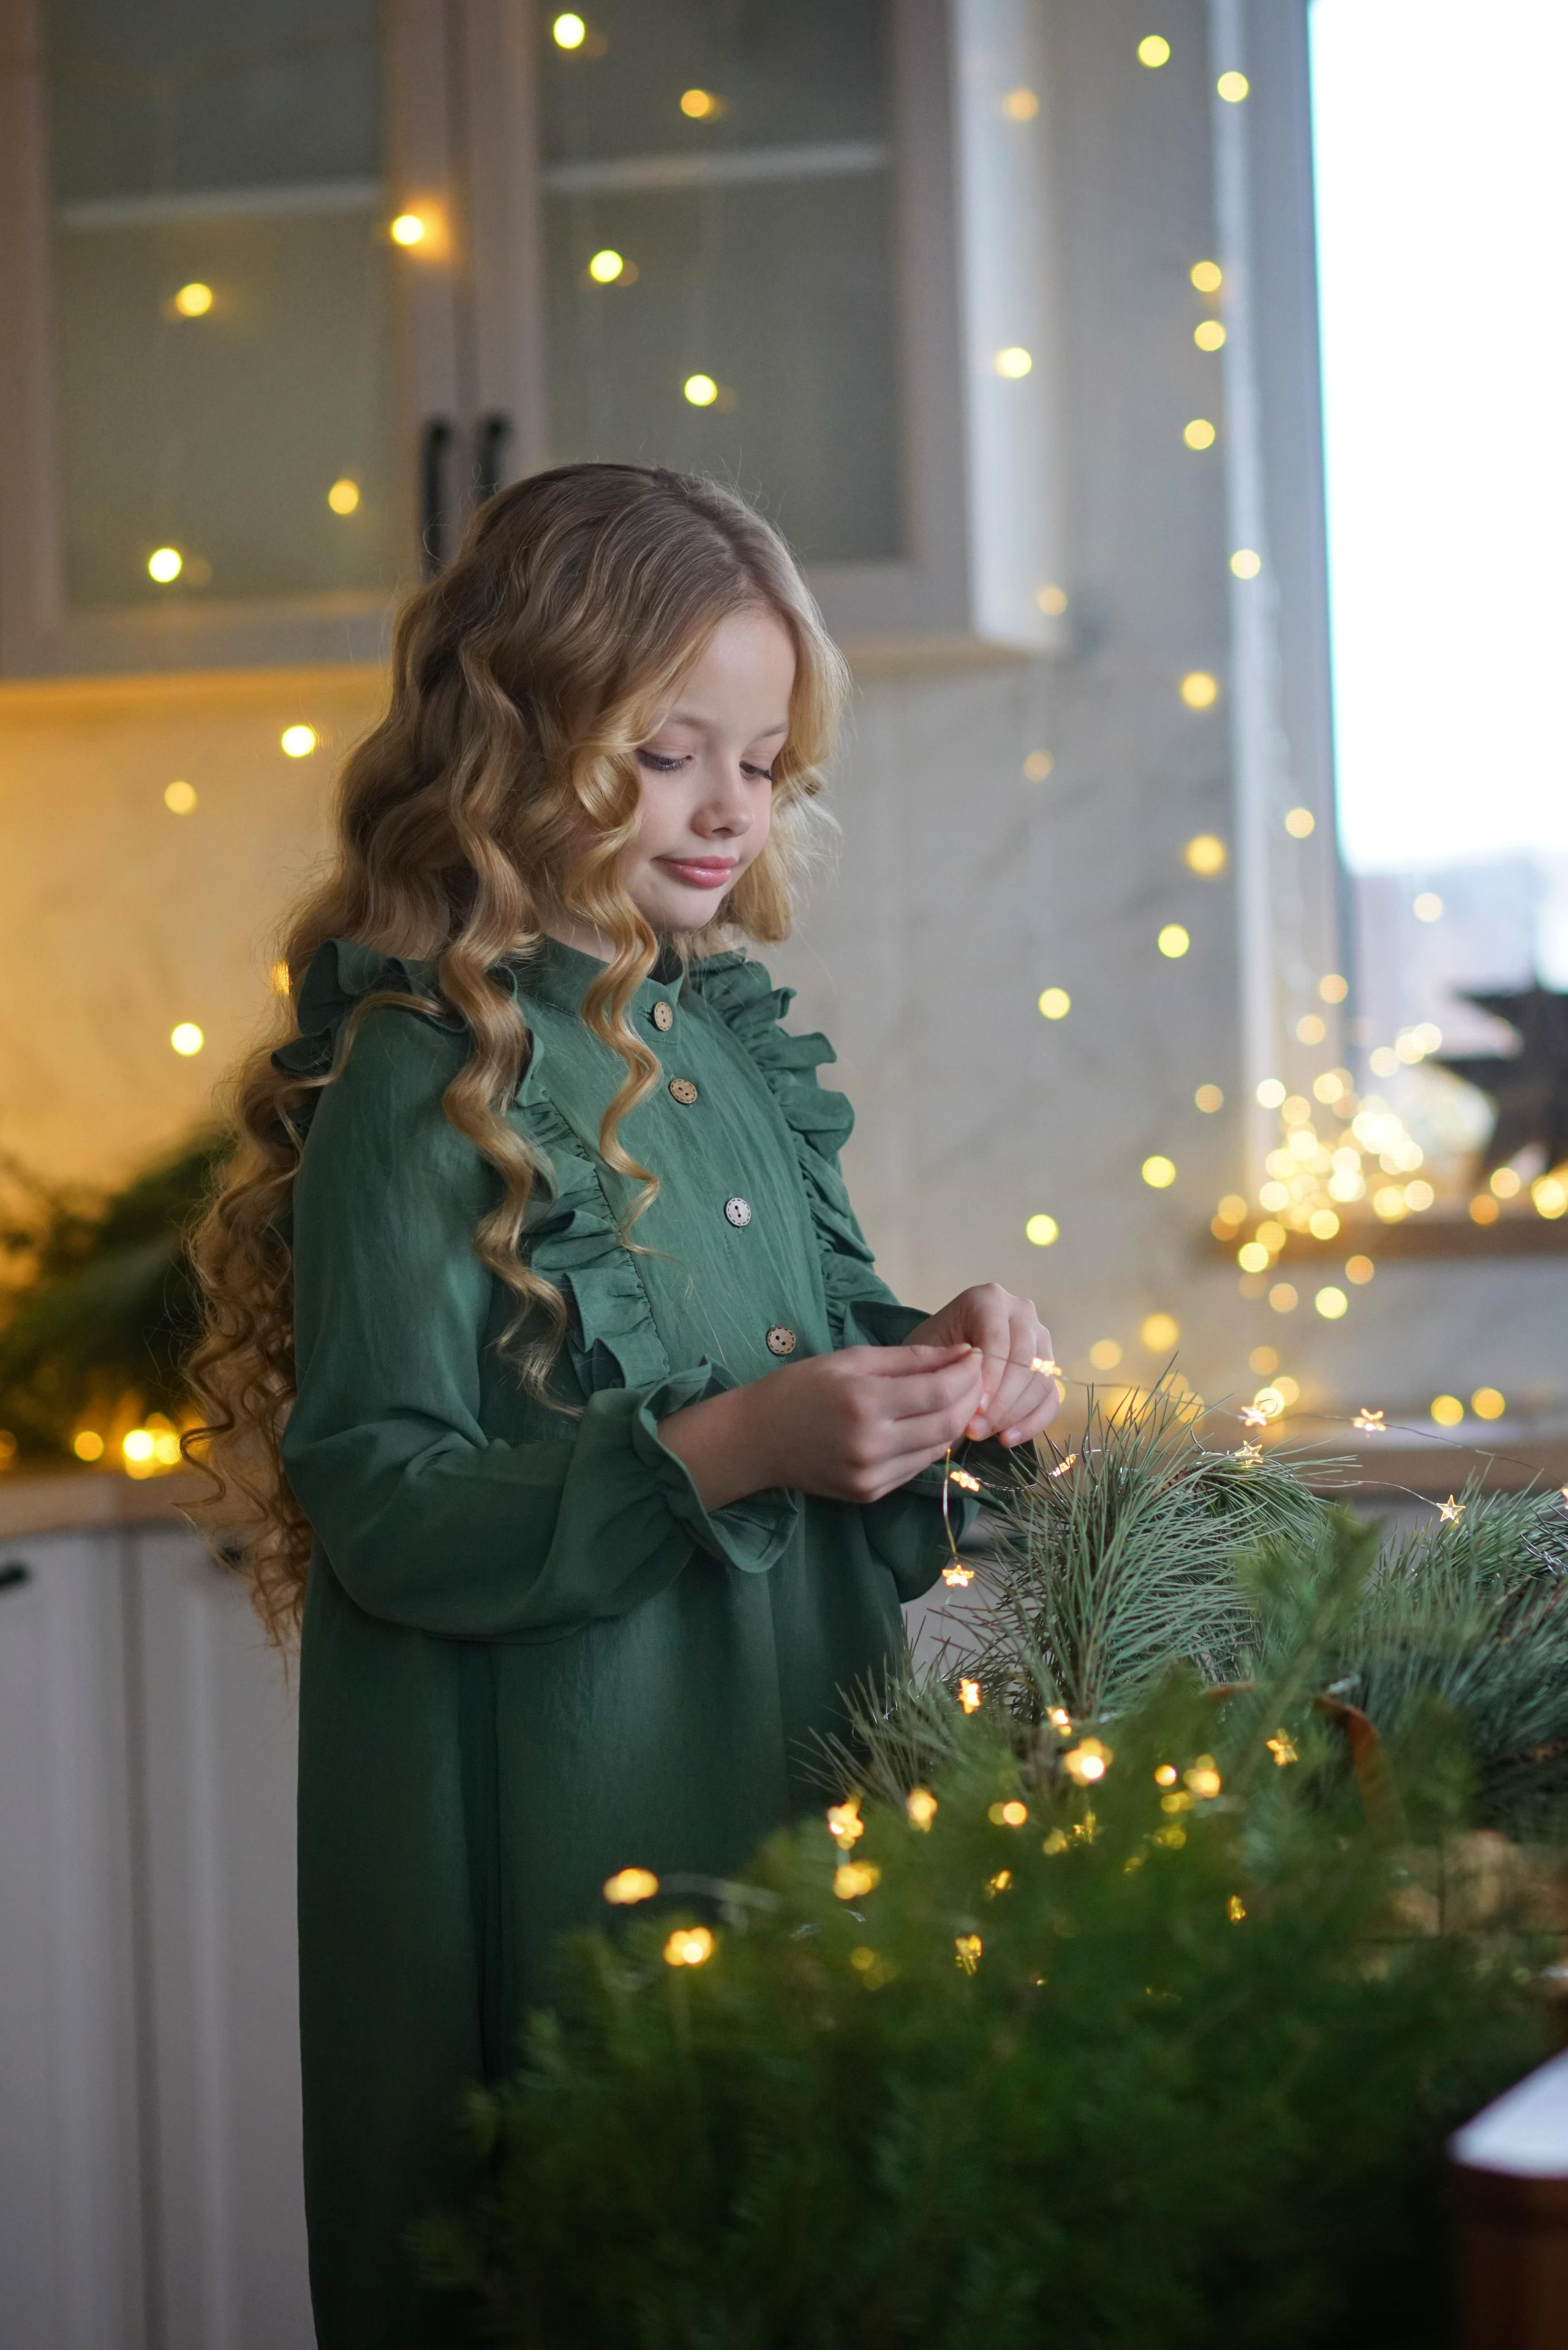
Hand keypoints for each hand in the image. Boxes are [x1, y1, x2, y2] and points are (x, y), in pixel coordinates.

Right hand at [659, 1343, 984, 1510]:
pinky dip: (932, 1444)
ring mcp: (871, 1475)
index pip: (940, 1391)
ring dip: (956, 1423)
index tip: (975, 1356)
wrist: (756, 1440)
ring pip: (938, 1450)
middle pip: (948, 1424)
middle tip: (975, 1377)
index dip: (968, 1373)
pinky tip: (928, 1423)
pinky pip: (917, 1468)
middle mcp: (870, 1444)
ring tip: (956, 1398)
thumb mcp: (852, 1359)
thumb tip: (962, 1353)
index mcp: (863, 1401)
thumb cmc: (801, 1387)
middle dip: (971, 1398)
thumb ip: (910, 1358)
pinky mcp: (870, 1494)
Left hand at [903, 1284, 1061, 1447]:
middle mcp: (1021, 1312)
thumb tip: (977, 1393)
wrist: (941, 1361)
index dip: (989, 1376)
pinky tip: (1006, 1439)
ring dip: (1013, 1414)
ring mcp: (1040, 1340)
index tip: (973, 1408)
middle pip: (1023, 1361)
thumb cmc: (929, 1354)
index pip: (998, 1339)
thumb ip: (948, 1366)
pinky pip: (1051, 1399)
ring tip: (982, 1435)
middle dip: (1000, 1400)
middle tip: (974, 1429)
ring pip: (1040, 1381)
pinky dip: (1032, 1423)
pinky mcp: (1048, 1369)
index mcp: (989, 1299)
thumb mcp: (926, 1352)